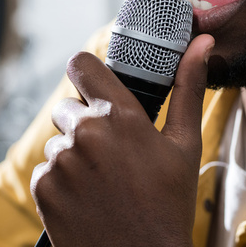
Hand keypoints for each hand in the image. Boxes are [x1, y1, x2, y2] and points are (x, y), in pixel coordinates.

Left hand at [31, 34, 213, 246]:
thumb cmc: (169, 204)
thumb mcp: (185, 144)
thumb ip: (188, 88)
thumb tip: (202, 42)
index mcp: (119, 116)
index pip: (81, 65)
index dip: (88, 73)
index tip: (97, 87)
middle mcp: (84, 134)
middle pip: (68, 107)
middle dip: (85, 121)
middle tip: (112, 151)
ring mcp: (59, 162)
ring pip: (58, 141)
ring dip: (74, 154)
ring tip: (104, 181)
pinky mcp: (43, 189)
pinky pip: (45, 169)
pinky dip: (61, 180)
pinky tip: (87, 198)